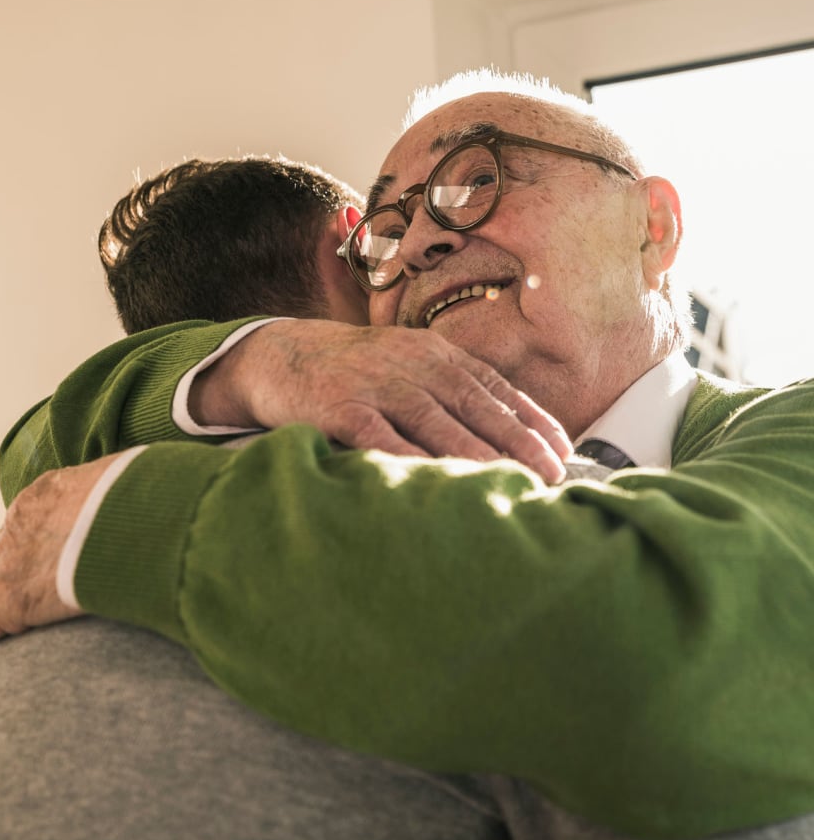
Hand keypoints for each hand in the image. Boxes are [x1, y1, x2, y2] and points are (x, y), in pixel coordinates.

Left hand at [0, 453, 119, 656]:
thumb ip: (121, 496)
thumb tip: (143, 501)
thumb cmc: (137, 500)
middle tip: (2, 588)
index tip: (34, 553)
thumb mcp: (127, 483)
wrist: (123, 524)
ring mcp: (8, 563)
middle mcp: (18, 525)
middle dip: (2, 571)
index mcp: (45, 494)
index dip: (29, 541)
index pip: (27, 521)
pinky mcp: (7, 601)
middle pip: (0, 553)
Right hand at [191, 320, 570, 482]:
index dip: (531, 420)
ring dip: (477, 455)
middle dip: (518, 442)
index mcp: (433, 354)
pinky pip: (381, 438)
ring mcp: (376, 384)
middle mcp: (411, 364)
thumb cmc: (351, 370)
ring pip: (435, 423)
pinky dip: (410, 460)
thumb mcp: (403, 365)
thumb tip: (499, 433)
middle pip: (474, 406)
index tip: (561, 451)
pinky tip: (436, 482)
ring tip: (510, 485)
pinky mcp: (340, 406)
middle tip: (552, 476)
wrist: (279, 354)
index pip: (493, 388)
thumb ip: (445, 390)